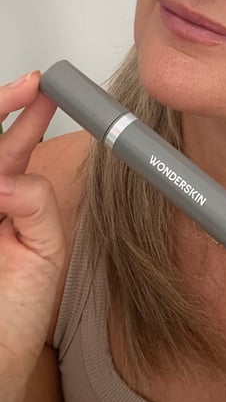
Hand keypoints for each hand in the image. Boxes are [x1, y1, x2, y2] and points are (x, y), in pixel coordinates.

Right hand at [0, 72, 63, 401]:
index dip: (26, 112)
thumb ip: (37, 203)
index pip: (13, 145)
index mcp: (8, 202)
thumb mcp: (45, 250)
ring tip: (15, 133)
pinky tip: (0, 193)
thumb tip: (9, 177)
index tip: (41, 86)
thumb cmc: (16, 316)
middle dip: (2, 108)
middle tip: (25, 88)